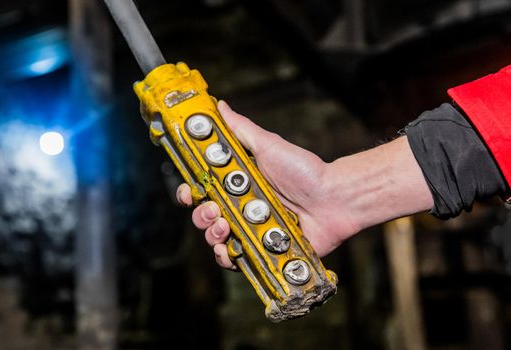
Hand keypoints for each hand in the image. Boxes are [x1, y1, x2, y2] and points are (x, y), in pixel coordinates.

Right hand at [176, 101, 360, 268]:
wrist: (334, 198)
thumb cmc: (305, 171)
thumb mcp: (270, 146)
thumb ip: (242, 130)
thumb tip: (221, 107)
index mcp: (237, 183)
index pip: (203, 188)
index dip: (190, 191)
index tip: (190, 190)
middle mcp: (240, 207)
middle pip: (204, 216)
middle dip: (201, 215)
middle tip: (214, 209)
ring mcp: (250, 229)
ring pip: (216, 238)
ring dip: (212, 235)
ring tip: (225, 226)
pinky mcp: (262, 249)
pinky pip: (236, 260)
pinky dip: (227, 258)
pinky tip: (231, 250)